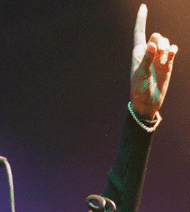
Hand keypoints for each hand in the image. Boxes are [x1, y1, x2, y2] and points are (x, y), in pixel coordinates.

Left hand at [131, 4, 177, 119]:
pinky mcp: (167, 64)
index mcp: (137, 53)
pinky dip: (173, 50)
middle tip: (160, 56)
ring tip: (164, 62)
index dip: (141, 19)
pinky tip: (172, 54)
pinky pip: (173, 50)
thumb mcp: (140, 74)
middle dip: (160, 42)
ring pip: (166, 42)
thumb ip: (146, 58)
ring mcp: (158, 58)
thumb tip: (152, 44)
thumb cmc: (138, 88)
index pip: (139, 32)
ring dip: (167, 49)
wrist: (147, 102)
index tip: (143, 6)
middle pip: (157, 36)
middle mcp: (148, 53)